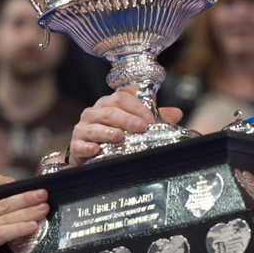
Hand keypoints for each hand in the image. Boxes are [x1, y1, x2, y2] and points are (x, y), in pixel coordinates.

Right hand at [0, 174, 48, 252]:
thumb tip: (20, 208)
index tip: (14, 182)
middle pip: (0, 201)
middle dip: (25, 197)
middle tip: (43, 194)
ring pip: (4, 217)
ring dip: (28, 212)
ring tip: (44, 210)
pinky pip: (1, 233)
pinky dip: (19, 228)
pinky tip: (32, 227)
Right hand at [67, 91, 181, 165]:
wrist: (90, 155)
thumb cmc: (113, 136)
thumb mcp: (134, 126)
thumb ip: (155, 118)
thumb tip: (177, 113)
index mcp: (110, 104)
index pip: (122, 98)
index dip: (137, 106)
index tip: (150, 118)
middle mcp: (95, 112)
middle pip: (110, 110)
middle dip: (127, 118)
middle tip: (141, 127)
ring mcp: (84, 127)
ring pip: (94, 125)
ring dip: (107, 131)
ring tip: (119, 136)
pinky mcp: (76, 144)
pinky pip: (80, 144)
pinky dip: (87, 146)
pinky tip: (96, 149)